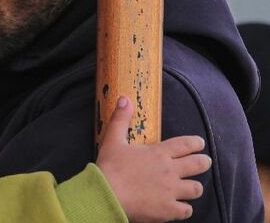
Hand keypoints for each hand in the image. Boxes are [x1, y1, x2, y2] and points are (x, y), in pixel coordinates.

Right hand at [96, 97, 211, 222]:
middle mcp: (170, 171)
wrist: (106, 194)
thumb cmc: (109, 167)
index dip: (196, 143)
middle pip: (198, 165)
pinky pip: (186, 210)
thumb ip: (120, 119)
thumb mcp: (112, 140)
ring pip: (196, 188)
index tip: (200, 143)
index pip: (185, 144)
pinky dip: (184, 208)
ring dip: (194, 187)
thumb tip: (124, 99)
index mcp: (159, 153)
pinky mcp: (168, 209)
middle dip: (204, 162)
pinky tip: (179, 207)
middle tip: (204, 162)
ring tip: (191, 186)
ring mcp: (171, 191)